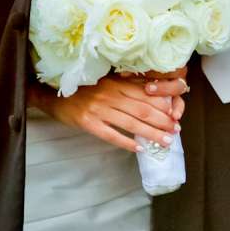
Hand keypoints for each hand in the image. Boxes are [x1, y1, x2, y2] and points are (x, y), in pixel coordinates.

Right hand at [32, 72, 187, 153]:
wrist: (53, 94)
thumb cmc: (82, 89)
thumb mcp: (105, 82)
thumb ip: (125, 87)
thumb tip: (151, 95)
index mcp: (115, 83)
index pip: (145, 95)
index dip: (162, 106)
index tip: (174, 116)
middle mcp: (109, 95)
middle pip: (142, 110)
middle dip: (162, 122)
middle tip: (175, 131)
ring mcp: (98, 109)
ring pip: (131, 123)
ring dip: (150, 134)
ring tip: (164, 142)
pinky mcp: (88, 123)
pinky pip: (111, 135)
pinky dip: (126, 142)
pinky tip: (138, 149)